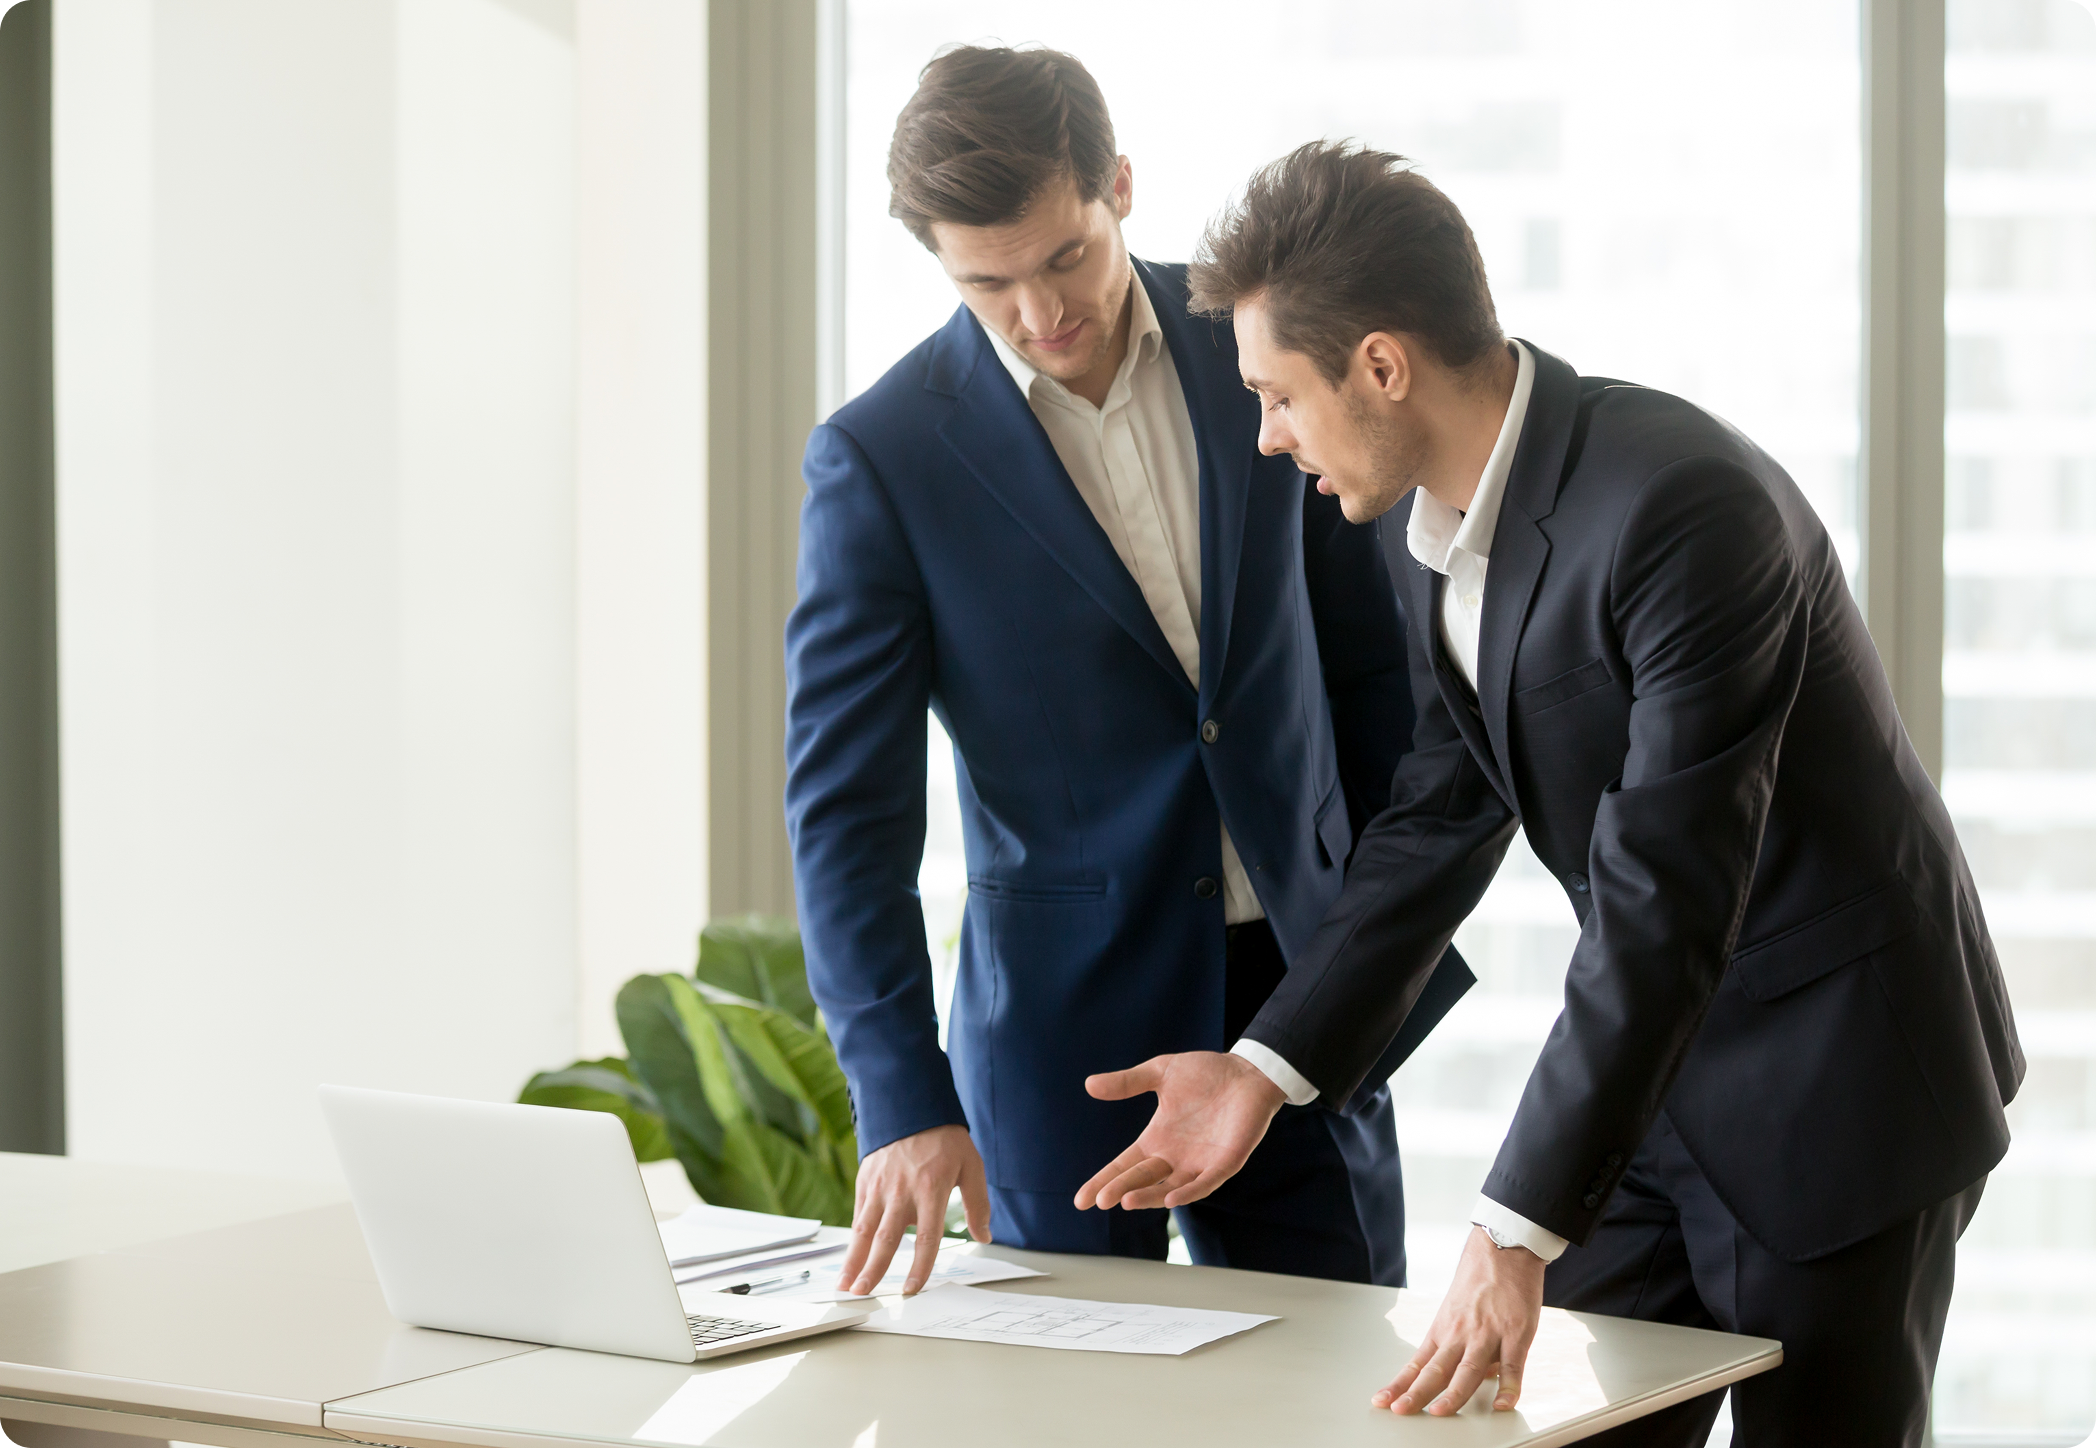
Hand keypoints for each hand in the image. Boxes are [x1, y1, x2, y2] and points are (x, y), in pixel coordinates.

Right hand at [835, 1124, 988, 1296]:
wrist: (912, 1106)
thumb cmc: (945, 1139)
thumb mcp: (972, 1166)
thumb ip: (978, 1205)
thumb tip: (984, 1237)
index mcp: (931, 1191)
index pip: (926, 1238)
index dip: (918, 1268)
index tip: (911, 1290)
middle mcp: (902, 1192)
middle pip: (886, 1239)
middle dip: (873, 1270)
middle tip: (862, 1294)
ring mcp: (880, 1187)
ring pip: (863, 1230)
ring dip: (853, 1260)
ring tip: (845, 1285)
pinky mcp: (865, 1181)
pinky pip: (858, 1215)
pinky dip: (852, 1239)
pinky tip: (848, 1258)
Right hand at [1073, 1051, 1285, 1211]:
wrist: (1248, 1071)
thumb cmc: (1207, 1073)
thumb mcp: (1160, 1073)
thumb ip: (1128, 1082)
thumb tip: (1089, 1085)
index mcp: (1158, 1139)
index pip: (1124, 1166)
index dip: (1103, 1181)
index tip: (1081, 1200)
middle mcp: (1176, 1156)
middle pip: (1142, 1179)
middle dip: (1120, 1190)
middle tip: (1099, 1201)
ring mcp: (1200, 1163)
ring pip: (1170, 1188)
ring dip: (1149, 1196)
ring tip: (1126, 1201)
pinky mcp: (1225, 1163)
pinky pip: (1205, 1184)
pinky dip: (1189, 1192)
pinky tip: (1172, 1197)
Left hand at [1374, 1225, 1546, 1415]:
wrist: (1503, 1247)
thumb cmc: (1479, 1278)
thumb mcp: (1457, 1309)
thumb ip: (1460, 1344)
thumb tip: (1471, 1375)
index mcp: (1444, 1329)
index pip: (1417, 1363)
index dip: (1400, 1384)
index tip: (1383, 1401)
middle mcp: (1461, 1333)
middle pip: (1436, 1370)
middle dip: (1417, 1393)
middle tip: (1401, 1411)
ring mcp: (1488, 1334)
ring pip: (1468, 1370)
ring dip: (1453, 1394)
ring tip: (1439, 1413)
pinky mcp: (1516, 1333)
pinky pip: (1513, 1366)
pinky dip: (1509, 1387)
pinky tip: (1502, 1405)